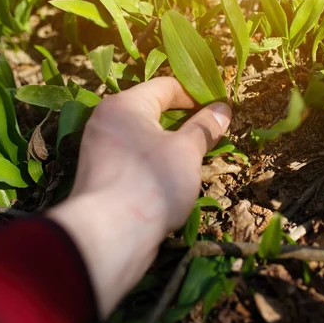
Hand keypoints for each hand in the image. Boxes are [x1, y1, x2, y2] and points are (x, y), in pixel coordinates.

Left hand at [48, 78, 231, 317]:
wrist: (108, 236)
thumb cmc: (151, 183)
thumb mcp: (186, 151)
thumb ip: (205, 127)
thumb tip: (223, 108)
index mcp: (124, 105)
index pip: (165, 86)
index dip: (196, 95)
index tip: (219, 109)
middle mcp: (107, 121)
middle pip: (153, 111)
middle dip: (184, 122)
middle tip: (212, 133)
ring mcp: (100, 150)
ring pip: (144, 138)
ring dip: (171, 144)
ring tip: (198, 157)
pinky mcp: (101, 176)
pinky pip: (134, 159)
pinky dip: (155, 162)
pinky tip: (174, 178)